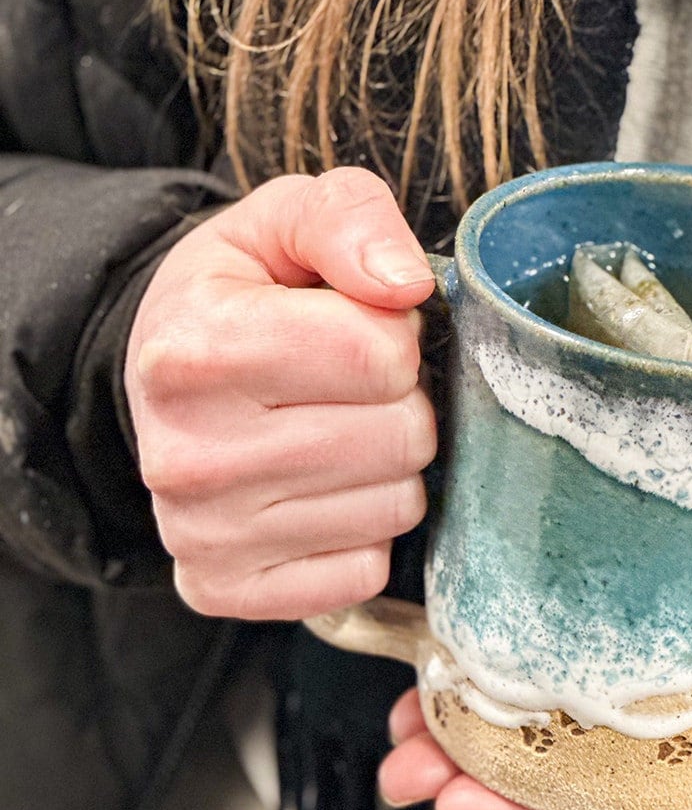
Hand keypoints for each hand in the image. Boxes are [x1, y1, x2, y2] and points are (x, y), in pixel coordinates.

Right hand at [126, 168, 436, 620]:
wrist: (167, 381)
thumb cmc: (240, 298)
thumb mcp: (283, 222)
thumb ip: (349, 220)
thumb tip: (407, 286)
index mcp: (195, 350)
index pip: (380, 355)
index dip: (393, 336)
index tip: (356, 330)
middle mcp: (189, 456)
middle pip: (401, 437)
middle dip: (400, 404)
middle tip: (350, 390)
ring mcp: (204, 535)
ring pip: (396, 508)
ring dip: (389, 469)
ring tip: (335, 435)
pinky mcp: (226, 589)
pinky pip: (367, 571)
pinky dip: (364, 533)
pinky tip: (321, 494)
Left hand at [377, 541, 691, 809]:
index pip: (628, 807)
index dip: (539, 805)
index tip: (452, 796)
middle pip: (586, 754)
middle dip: (490, 758)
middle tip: (397, 753)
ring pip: (595, 684)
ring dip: (509, 692)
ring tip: (416, 694)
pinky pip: (640, 609)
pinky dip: (574, 615)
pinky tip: (513, 607)